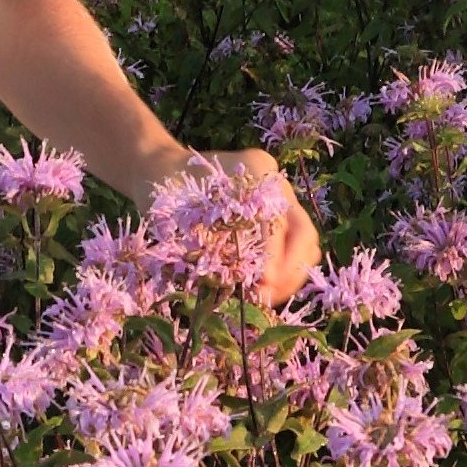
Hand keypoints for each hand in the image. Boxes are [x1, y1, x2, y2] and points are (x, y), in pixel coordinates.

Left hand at [135, 139, 320, 308]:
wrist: (161, 172)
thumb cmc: (164, 189)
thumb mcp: (177, 209)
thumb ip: (205, 237)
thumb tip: (235, 278)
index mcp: (256, 168)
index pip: (278, 218)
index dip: (274, 254)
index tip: (263, 282)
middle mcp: (275, 185)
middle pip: (303, 232)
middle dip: (289, 270)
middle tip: (265, 296)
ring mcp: (279, 203)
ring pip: (304, 244)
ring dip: (289, 276)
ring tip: (264, 298)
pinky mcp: (274, 221)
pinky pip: (292, 250)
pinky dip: (282, 275)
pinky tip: (260, 292)